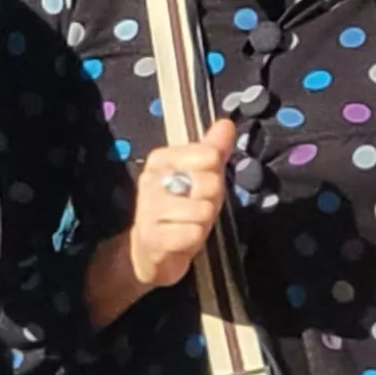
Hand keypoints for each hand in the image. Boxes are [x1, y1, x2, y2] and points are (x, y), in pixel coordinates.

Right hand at [121, 118, 238, 287]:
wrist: (149, 251)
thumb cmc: (178, 210)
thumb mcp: (199, 177)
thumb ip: (213, 149)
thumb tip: (226, 124)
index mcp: (161, 159)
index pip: (209, 154)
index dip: (214, 173)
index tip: (200, 184)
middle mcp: (151, 180)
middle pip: (209, 182)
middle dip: (211, 200)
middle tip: (196, 208)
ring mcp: (149, 209)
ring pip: (203, 210)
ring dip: (203, 223)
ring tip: (188, 224)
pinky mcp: (153, 237)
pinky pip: (193, 234)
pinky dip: (194, 239)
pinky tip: (182, 239)